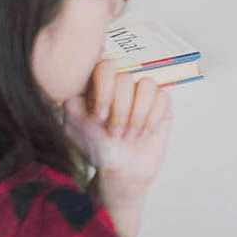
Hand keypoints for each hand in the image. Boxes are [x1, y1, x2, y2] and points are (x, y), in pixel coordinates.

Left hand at [67, 57, 171, 188]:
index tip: (100, 116)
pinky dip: (153, 118)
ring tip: (130, 135)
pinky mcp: (160, 103)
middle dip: (120, 111)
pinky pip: (163, 97)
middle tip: (115, 133)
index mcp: (99, 86)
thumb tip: (76, 88)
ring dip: (138, 115)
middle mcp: (121, 85)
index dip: (104, 88)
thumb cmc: (100, 149)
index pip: (104, 66)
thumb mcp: (77, 129)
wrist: (124, 170)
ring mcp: (142, 93)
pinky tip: (144, 133)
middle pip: (125, 79)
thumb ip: (73, 106)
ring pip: (147, 84)